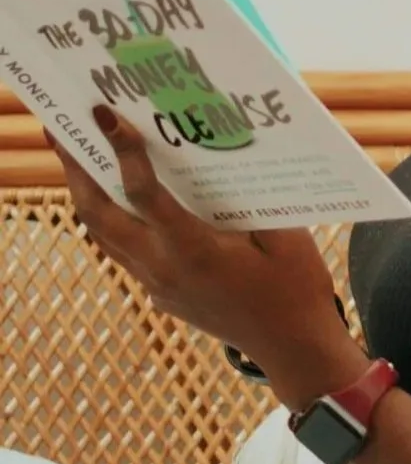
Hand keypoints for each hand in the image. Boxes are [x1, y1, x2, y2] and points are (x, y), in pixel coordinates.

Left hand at [52, 107, 363, 409]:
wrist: (293, 347)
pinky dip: (107, 218)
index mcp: (195, 252)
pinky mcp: (160, 293)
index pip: (145, 196)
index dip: (124, 152)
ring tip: (73, 153)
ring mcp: (157, 285)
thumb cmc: (296, 288)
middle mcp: (164, 269)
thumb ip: (250, 198)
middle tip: (60, 127)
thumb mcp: (285, 236)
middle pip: (98, 215)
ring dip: (83, 192)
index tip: (106, 116)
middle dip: (75, 169)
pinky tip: (110, 195)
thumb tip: (222, 154)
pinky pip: (121, 251)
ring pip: (101, 233)